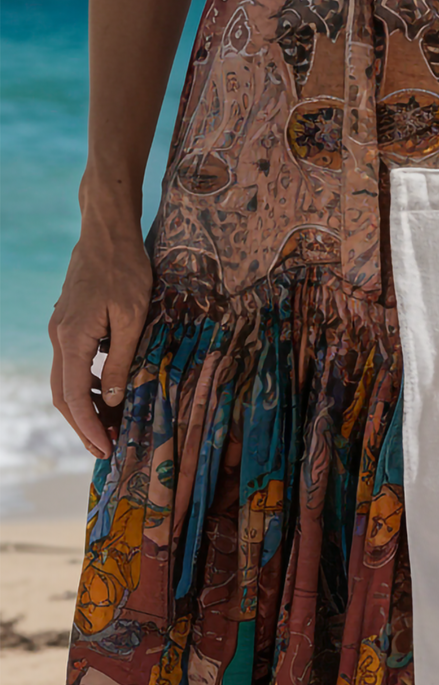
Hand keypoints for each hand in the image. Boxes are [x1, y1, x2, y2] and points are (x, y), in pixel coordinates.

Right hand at [48, 225, 151, 458]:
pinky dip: (85, 383)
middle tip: (105, 449)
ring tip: (111, 425)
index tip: (104, 449)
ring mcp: (60, 330)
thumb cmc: (126, 271)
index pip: (72, 397)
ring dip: (84, 406)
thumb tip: (111, 399)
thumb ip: (121, 360)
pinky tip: (106, 392)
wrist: (107, 234)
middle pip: (62, 394)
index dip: (88, 427)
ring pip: (64, 380)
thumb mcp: (133, 319)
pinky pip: (72, 363)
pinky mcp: (69, 323)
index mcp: (72, 338)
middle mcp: (59, 337)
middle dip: (83, 425)